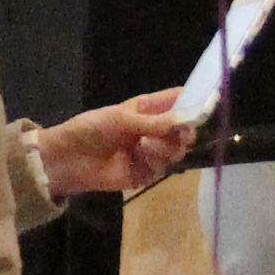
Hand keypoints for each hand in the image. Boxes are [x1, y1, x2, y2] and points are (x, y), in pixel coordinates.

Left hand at [33, 92, 198, 198]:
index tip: (207, 103)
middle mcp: (153, 130)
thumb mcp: (120, 119)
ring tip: (144, 145)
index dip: (193, 101)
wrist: (67, 160)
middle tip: (175, 133)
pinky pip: (162, 169)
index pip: (177, 101)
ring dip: (166, 148)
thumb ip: (153, 122)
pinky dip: (155, 163)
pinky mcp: (144, 174)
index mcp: (147, 109)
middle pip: (184, 131)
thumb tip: (184, 120)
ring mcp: (150, 153)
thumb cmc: (89, 130)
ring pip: (177, 152)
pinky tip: (139, 157)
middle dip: (183, 132)